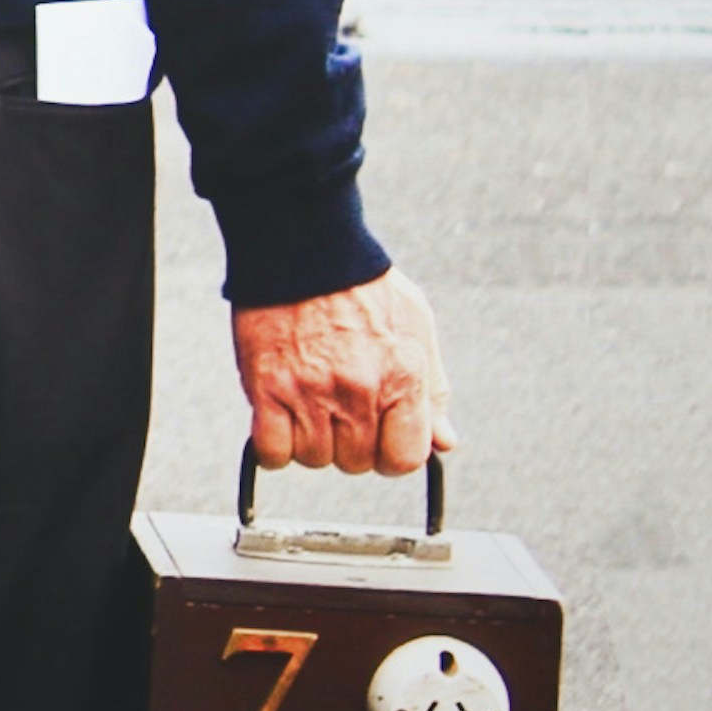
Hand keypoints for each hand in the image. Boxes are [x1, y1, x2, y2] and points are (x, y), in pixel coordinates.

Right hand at [236, 269, 450, 477]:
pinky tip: (278, 422)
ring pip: (314, 458)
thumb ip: (432, 391)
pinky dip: (273, 448)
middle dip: (349, 443)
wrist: (302, 249)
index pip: (404, 458)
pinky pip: (271, 452)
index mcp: (401, 380)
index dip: (391, 455)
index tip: (379, 440)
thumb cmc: (361, 285)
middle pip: (356, 462)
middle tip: (338, 411)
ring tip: (307, 408)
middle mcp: (358, 393)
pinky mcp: (267, 389)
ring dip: (310, 442)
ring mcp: (310, 393)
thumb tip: (444, 442)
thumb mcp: (416, 329)